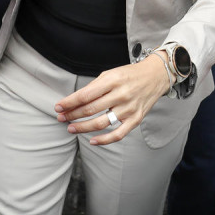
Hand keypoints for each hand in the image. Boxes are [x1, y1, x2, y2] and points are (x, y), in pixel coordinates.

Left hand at [54, 55, 171, 145]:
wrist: (156, 76)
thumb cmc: (129, 75)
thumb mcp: (111, 74)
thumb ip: (94, 87)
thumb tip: (74, 101)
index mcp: (113, 80)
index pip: (85, 95)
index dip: (69, 103)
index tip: (58, 107)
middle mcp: (121, 95)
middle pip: (91, 109)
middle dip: (72, 115)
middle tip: (61, 118)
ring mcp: (129, 108)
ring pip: (101, 123)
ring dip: (83, 127)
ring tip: (71, 128)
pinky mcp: (136, 119)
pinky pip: (118, 134)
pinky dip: (104, 140)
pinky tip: (92, 140)